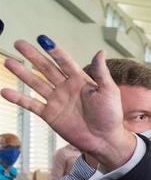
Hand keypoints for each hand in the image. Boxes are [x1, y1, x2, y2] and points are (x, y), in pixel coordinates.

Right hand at [1, 39, 134, 169]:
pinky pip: (31, 104)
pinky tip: (5, 91)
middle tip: (19, 43)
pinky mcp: (50, 114)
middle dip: (33, 56)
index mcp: (81, 80)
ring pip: (36, 83)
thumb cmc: (110, 115)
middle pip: (46, 68)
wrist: (104, 139)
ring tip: (8, 63)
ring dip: (22, 73)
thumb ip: (102, 73)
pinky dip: (18, 99)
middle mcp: (66, 87)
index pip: (64, 62)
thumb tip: (100, 51)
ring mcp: (56, 100)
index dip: (54, 51)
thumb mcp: (109, 91)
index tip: (42, 39)